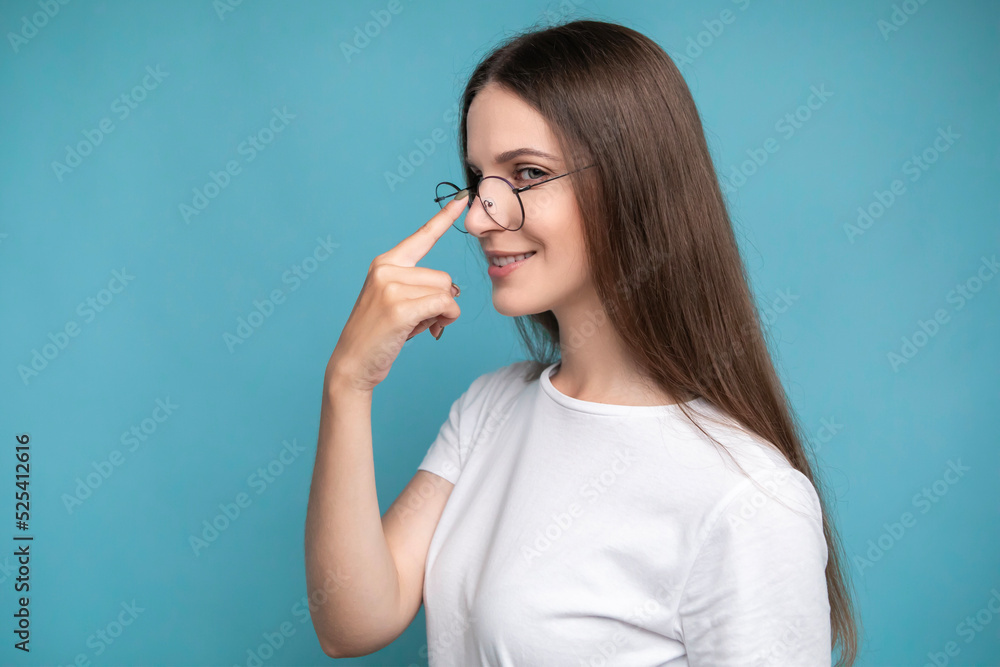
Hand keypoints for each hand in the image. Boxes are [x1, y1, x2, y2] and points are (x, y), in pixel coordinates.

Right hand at [325, 191, 467, 392]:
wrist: (353, 364)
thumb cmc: (380, 335)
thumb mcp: (398, 302)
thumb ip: (423, 288)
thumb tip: (454, 291)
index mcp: (385, 263)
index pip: (422, 236)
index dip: (444, 217)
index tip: (464, 198)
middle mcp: (386, 268)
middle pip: (444, 277)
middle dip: (441, 302)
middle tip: (419, 320)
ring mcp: (390, 287)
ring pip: (446, 292)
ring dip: (442, 314)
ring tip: (416, 327)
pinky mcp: (399, 308)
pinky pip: (444, 305)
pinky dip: (445, 320)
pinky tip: (429, 331)